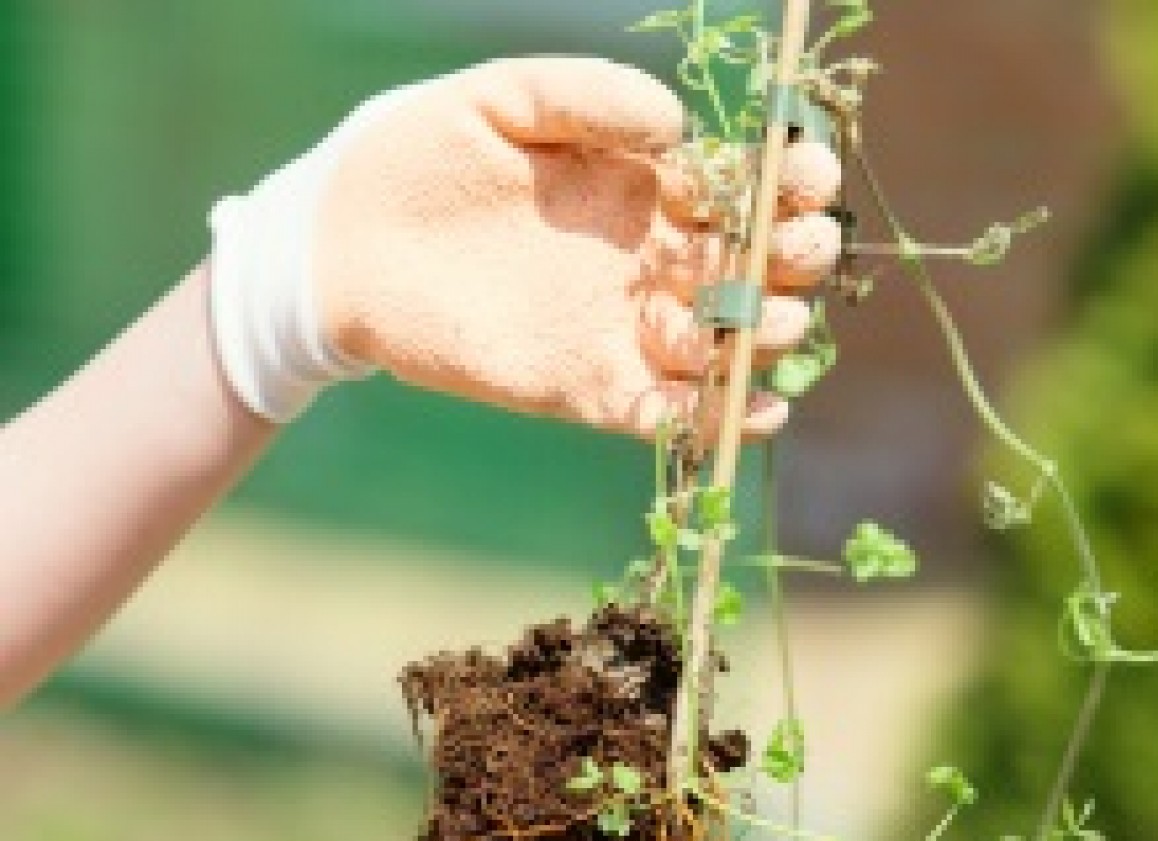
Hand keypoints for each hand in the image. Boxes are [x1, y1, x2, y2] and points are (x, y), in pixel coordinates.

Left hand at [211, 56, 841, 426]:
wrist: (343, 246)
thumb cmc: (413, 156)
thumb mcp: (497, 101)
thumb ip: (586, 97)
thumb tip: (678, 127)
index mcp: (638, 187)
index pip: (741, 187)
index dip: (788, 181)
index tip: (806, 174)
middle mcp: (644, 261)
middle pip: (751, 269)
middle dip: (793, 260)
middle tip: (793, 251)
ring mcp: (620, 329)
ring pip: (721, 345)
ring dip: (760, 338)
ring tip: (759, 322)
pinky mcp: (587, 388)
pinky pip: (666, 413)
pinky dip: (713, 418)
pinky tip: (755, 410)